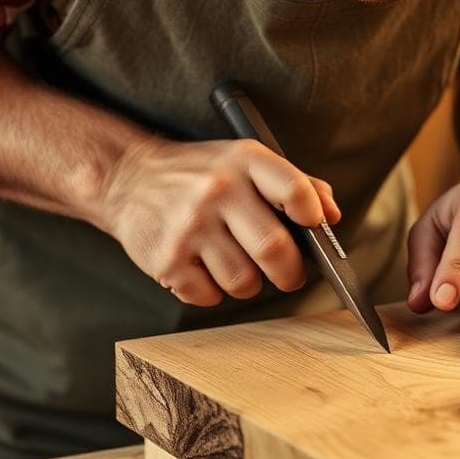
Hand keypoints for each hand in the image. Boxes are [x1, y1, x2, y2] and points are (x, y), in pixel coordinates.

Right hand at [96, 139, 340, 306]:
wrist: (128, 177)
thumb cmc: (200, 175)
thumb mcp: (245, 162)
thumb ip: (294, 183)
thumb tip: (331, 216)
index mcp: (245, 162)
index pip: (295, 191)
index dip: (313, 216)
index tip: (312, 228)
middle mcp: (218, 191)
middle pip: (274, 250)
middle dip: (291, 273)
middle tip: (288, 274)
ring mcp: (189, 227)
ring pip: (244, 283)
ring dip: (248, 284)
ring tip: (235, 265)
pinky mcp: (166, 260)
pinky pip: (209, 297)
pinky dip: (212, 291)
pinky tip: (203, 269)